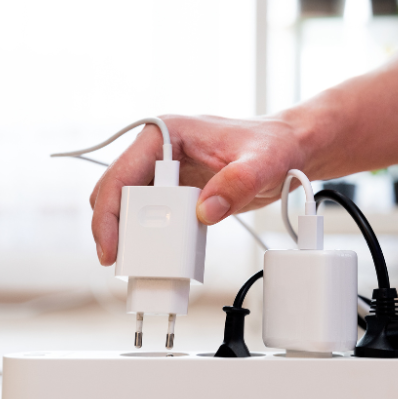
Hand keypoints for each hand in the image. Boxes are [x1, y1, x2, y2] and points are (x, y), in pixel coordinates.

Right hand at [89, 113, 307, 265]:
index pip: (121, 173)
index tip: (111, 248)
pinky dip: (152, 238)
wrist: (288, 150)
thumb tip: (205, 211)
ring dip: (131, 236)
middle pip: (116, 192)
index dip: (109, 212)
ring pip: (129, 207)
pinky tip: (161, 257)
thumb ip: (236, 183)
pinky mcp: (177, 192)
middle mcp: (160, 150)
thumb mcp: (261, 163)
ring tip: (140, 265)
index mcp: (168, 133)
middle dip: (114, 229)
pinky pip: (153, 217)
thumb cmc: (273, 145)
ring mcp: (167, 172)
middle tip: (123, 263)